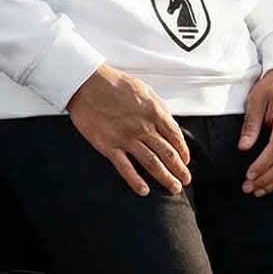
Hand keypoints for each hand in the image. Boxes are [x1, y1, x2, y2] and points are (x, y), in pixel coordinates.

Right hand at [67, 65, 191, 196]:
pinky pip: (125, 168)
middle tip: (185, 180)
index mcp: (154, 112)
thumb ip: (158, 106)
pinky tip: (144, 190)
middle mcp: (143, 127)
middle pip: (168, 153)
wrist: (86, 84)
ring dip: (165, 177)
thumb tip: (168, 120)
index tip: (186, 161)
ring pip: (152, 163)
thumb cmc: (114, 83)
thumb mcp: (144, 88)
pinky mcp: (109, 146)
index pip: (175, 137)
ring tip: (174, 187)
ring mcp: (126, 138)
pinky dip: (136, 181)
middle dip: (180, 169)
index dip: (184, 152)